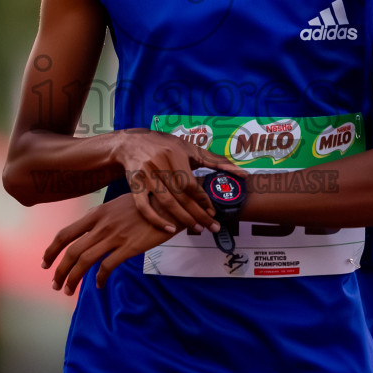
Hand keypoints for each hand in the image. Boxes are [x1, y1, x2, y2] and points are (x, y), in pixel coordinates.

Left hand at [43, 194, 173, 293]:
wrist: (170, 202)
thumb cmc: (146, 204)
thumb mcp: (118, 205)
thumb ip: (103, 218)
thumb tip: (92, 231)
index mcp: (96, 214)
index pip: (65, 234)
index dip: (51, 250)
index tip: (45, 262)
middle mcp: (101, 225)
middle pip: (71, 251)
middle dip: (59, 271)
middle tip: (55, 285)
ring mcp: (115, 236)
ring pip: (84, 261)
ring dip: (73, 279)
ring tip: (69, 291)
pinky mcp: (130, 247)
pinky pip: (108, 266)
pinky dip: (100, 279)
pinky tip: (99, 285)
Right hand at [114, 128, 246, 234]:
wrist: (131, 143)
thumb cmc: (165, 145)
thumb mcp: (189, 148)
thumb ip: (215, 160)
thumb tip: (242, 172)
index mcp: (175, 154)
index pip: (191, 183)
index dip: (202, 199)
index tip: (213, 212)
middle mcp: (160, 164)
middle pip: (181, 195)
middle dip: (198, 214)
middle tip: (212, 227)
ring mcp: (146, 175)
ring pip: (166, 202)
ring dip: (183, 219)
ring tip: (197, 229)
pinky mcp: (134, 185)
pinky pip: (143, 207)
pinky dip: (156, 219)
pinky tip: (170, 229)